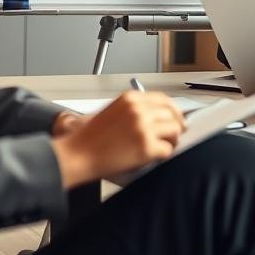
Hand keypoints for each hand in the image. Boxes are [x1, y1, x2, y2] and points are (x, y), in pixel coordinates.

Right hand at [51, 91, 185, 188]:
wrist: (77, 154)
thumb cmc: (90, 138)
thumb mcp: (113, 111)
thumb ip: (136, 109)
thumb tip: (160, 115)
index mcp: (131, 98)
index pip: (164, 99)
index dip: (173, 110)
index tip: (176, 118)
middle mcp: (139, 109)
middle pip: (172, 114)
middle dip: (176, 125)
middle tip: (174, 135)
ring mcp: (143, 127)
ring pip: (174, 130)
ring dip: (171, 140)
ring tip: (162, 146)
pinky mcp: (145, 146)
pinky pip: (167, 150)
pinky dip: (163, 154)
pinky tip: (153, 156)